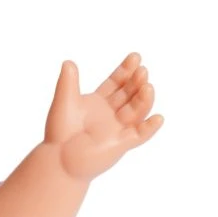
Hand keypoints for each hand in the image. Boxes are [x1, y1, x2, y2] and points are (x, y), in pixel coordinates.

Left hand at [44, 52, 163, 182]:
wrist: (58, 159)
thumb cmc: (59, 133)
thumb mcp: (64, 102)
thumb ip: (68, 82)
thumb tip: (68, 62)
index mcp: (100, 102)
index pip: (117, 82)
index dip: (126, 70)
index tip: (135, 57)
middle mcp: (112, 114)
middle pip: (129, 94)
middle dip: (136, 82)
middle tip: (142, 71)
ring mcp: (118, 128)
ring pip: (136, 111)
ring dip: (144, 100)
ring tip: (147, 87)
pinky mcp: (121, 144)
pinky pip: (140, 135)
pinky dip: (150, 128)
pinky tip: (158, 118)